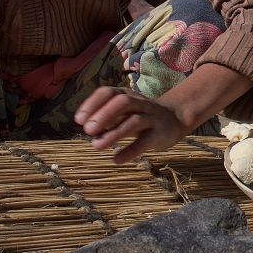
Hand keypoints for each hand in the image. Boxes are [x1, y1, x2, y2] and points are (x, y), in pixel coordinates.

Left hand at [74, 87, 191, 163]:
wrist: (174, 118)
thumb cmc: (140, 115)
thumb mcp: (122, 111)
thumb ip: (105, 117)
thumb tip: (84, 127)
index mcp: (126, 94)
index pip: (108, 93)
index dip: (92, 104)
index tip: (78, 120)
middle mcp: (139, 103)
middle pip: (122, 102)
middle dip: (103, 115)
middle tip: (87, 130)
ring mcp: (151, 117)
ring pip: (134, 121)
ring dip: (114, 133)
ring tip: (96, 146)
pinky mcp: (159, 133)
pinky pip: (145, 141)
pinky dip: (131, 151)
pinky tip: (117, 159)